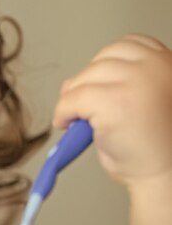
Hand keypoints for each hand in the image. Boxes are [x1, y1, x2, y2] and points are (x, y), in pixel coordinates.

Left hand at [53, 34, 171, 188]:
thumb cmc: (155, 148)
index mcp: (169, 64)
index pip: (129, 46)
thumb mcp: (143, 102)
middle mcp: (157, 66)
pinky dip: (63, 112)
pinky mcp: (113, 101)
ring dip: (74, 99)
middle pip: (102, 60)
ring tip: (78, 119)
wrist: (168, 178)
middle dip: (88, 82)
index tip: (100, 86)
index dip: (108, 65)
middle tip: (82, 107)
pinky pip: (72, 99)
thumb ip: (118, 84)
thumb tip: (72, 84)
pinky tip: (67, 124)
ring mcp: (135, 81)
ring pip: (85, 79)